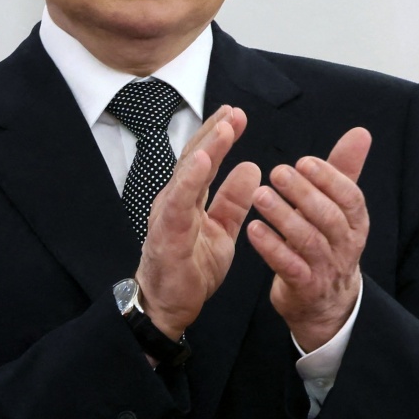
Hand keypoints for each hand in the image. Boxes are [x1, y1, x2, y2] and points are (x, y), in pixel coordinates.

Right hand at [137, 106, 262, 338]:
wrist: (168, 308)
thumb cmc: (190, 269)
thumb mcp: (222, 231)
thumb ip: (233, 201)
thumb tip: (251, 168)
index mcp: (188, 199)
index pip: (204, 160)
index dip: (219, 136)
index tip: (237, 115)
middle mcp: (174, 201)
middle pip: (193, 159)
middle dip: (213, 133)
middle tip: (234, 111)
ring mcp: (168, 216)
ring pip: (186, 175)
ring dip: (205, 149)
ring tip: (224, 127)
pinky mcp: (167, 236)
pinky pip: (179, 204)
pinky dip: (190, 180)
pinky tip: (202, 162)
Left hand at [248, 127, 372, 351]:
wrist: (326, 305)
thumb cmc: (329, 245)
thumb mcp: (341, 210)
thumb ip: (345, 171)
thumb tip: (360, 133)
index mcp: (356, 223)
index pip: (350, 197)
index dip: (328, 179)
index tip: (304, 161)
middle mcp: (345, 245)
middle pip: (328, 216)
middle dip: (304, 193)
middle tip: (277, 172)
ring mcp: (326, 268)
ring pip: (308, 240)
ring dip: (283, 216)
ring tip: (260, 196)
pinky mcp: (305, 287)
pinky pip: (289, 265)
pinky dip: (271, 247)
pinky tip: (253, 229)